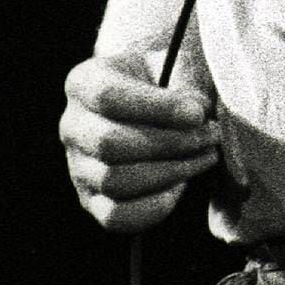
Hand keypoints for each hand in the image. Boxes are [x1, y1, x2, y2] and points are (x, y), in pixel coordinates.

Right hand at [59, 52, 219, 232]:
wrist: (164, 104)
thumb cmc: (173, 80)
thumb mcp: (182, 67)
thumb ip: (189, 86)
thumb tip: (196, 119)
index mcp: (85, 83)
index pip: (107, 96)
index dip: (157, 108)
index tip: (198, 113)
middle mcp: (73, 126)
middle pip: (110, 144)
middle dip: (172, 143)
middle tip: (211, 136)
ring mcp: (79, 166)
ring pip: (115, 181)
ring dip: (171, 172)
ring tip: (205, 156)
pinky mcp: (93, 200)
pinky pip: (116, 217)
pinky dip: (156, 205)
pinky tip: (181, 184)